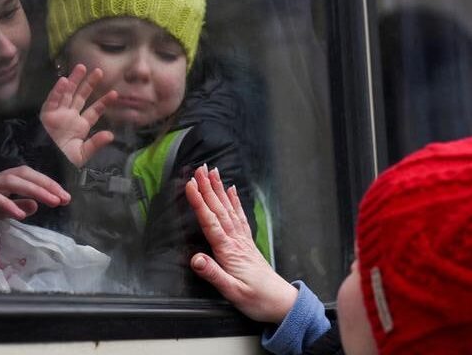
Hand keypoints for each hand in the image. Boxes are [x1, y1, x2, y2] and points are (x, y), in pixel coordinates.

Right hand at [0, 166, 70, 223]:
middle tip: (63, 198)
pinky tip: (21, 214)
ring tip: (50, 202)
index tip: (65, 196)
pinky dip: (7, 204)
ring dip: (33, 190)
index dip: (48, 183)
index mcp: (3, 181)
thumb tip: (35, 206)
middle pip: (22, 173)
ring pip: (10, 181)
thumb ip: (16, 205)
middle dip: (45, 184)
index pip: (29, 175)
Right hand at [40, 64, 117, 166]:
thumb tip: (111, 135)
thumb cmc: (62, 161)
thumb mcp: (82, 154)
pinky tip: (64, 80)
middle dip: (89, 84)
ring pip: (67, 93)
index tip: (115, 94)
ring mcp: (58, 114)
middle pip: (80, 96)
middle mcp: (69, 117)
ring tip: (82, 67)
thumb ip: (96, 144)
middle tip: (99, 71)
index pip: (94, 111)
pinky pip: (52, 100)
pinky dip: (57, 91)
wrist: (46, 165)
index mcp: (80, 126)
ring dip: (73, 80)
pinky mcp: (46, 115)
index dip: (103, 102)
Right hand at [186, 165, 297, 323]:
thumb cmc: (256, 299)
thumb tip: (195, 259)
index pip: (210, 222)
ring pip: (229, 209)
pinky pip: (239, 217)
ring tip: (212, 172)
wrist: (280, 303)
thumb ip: (213, 274)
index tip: (190, 184)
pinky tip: (231, 190)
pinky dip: (234, 201)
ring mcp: (242, 240)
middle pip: (219, 209)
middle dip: (208, 188)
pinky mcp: (247, 243)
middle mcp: (236, 241)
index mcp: (229, 251)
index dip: (199, 202)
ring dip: (219, 190)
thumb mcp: (232, 292)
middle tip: (199, 168)